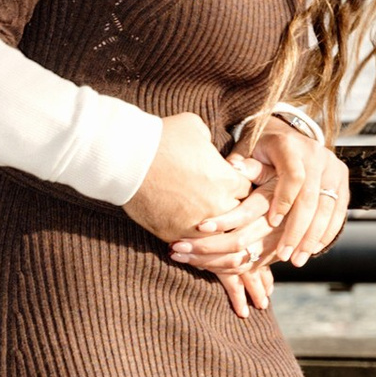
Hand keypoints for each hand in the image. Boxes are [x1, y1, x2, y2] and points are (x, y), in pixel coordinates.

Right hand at [128, 110, 268, 251]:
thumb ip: (209, 143)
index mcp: (228, 180)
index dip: (238, 187)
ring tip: (216, 241)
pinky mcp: (175, 234)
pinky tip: (192, 246)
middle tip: (224, 213)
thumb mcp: (196, 128)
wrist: (128, 159)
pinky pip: (192, 248)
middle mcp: (218, 205)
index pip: (246, 191)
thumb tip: (207, 148)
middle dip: (232, 214)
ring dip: (216, 238)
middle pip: (237, 218)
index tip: (228, 185)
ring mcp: (196, 224)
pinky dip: (193, 247)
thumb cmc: (163, 138)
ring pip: (218, 240)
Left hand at [247, 114, 349, 269]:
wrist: (289, 136)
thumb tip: (232, 168)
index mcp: (291, 145)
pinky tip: (312, 250)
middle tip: (284, 255)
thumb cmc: (262, 148)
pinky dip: (327, 233)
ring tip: (297, 260)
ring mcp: (332, 168)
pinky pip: (339, 211)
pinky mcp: (342, 181)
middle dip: (297, 230)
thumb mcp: (249, 149)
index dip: (284, 199)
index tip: (272, 222)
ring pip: (327, 208)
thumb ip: (244, 163)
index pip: (294, 174)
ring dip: (312, 238)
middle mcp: (316, 155)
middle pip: (311, 197)